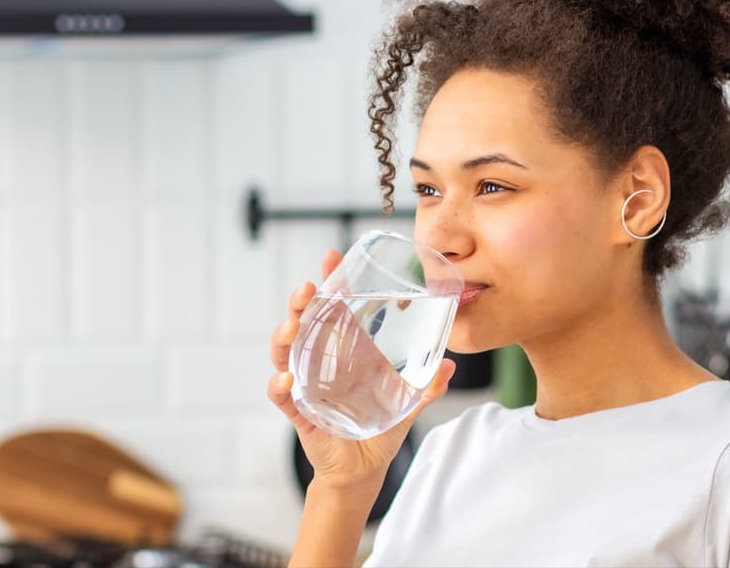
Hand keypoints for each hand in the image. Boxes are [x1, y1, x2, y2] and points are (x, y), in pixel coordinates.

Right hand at [266, 248, 456, 491]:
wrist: (363, 471)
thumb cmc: (377, 430)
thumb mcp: (405, 402)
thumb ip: (425, 385)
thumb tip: (450, 365)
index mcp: (341, 352)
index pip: (330, 309)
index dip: (329, 282)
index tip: (332, 257)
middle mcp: (318, 363)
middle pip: (301, 323)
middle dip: (299, 303)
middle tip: (308, 288)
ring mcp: (305, 385)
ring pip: (285, 354)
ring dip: (284, 337)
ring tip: (292, 326)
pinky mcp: (299, 412)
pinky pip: (281, 396)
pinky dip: (279, 387)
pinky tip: (285, 380)